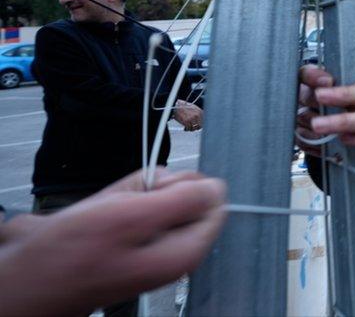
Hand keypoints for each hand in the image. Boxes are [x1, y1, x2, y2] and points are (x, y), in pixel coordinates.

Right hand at [0, 168, 225, 315]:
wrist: (29, 276)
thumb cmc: (73, 255)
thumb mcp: (133, 217)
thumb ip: (183, 200)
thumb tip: (216, 187)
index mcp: (185, 251)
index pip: (214, 202)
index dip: (187, 187)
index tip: (158, 192)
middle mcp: (172, 249)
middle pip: (185, 195)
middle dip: (154, 189)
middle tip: (125, 204)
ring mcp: (149, 242)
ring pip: (155, 195)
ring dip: (129, 193)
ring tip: (105, 211)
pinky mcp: (128, 235)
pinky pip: (131, 202)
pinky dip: (114, 199)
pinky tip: (97, 213)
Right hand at [173, 100, 203, 130]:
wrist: (176, 106)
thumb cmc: (184, 107)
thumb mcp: (194, 108)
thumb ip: (199, 113)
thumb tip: (201, 120)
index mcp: (200, 112)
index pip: (204, 121)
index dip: (201, 124)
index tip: (199, 126)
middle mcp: (197, 115)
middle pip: (200, 126)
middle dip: (196, 127)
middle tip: (193, 127)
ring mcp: (192, 118)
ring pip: (194, 128)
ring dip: (191, 129)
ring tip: (188, 127)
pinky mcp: (186, 121)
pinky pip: (188, 128)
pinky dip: (187, 129)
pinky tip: (185, 128)